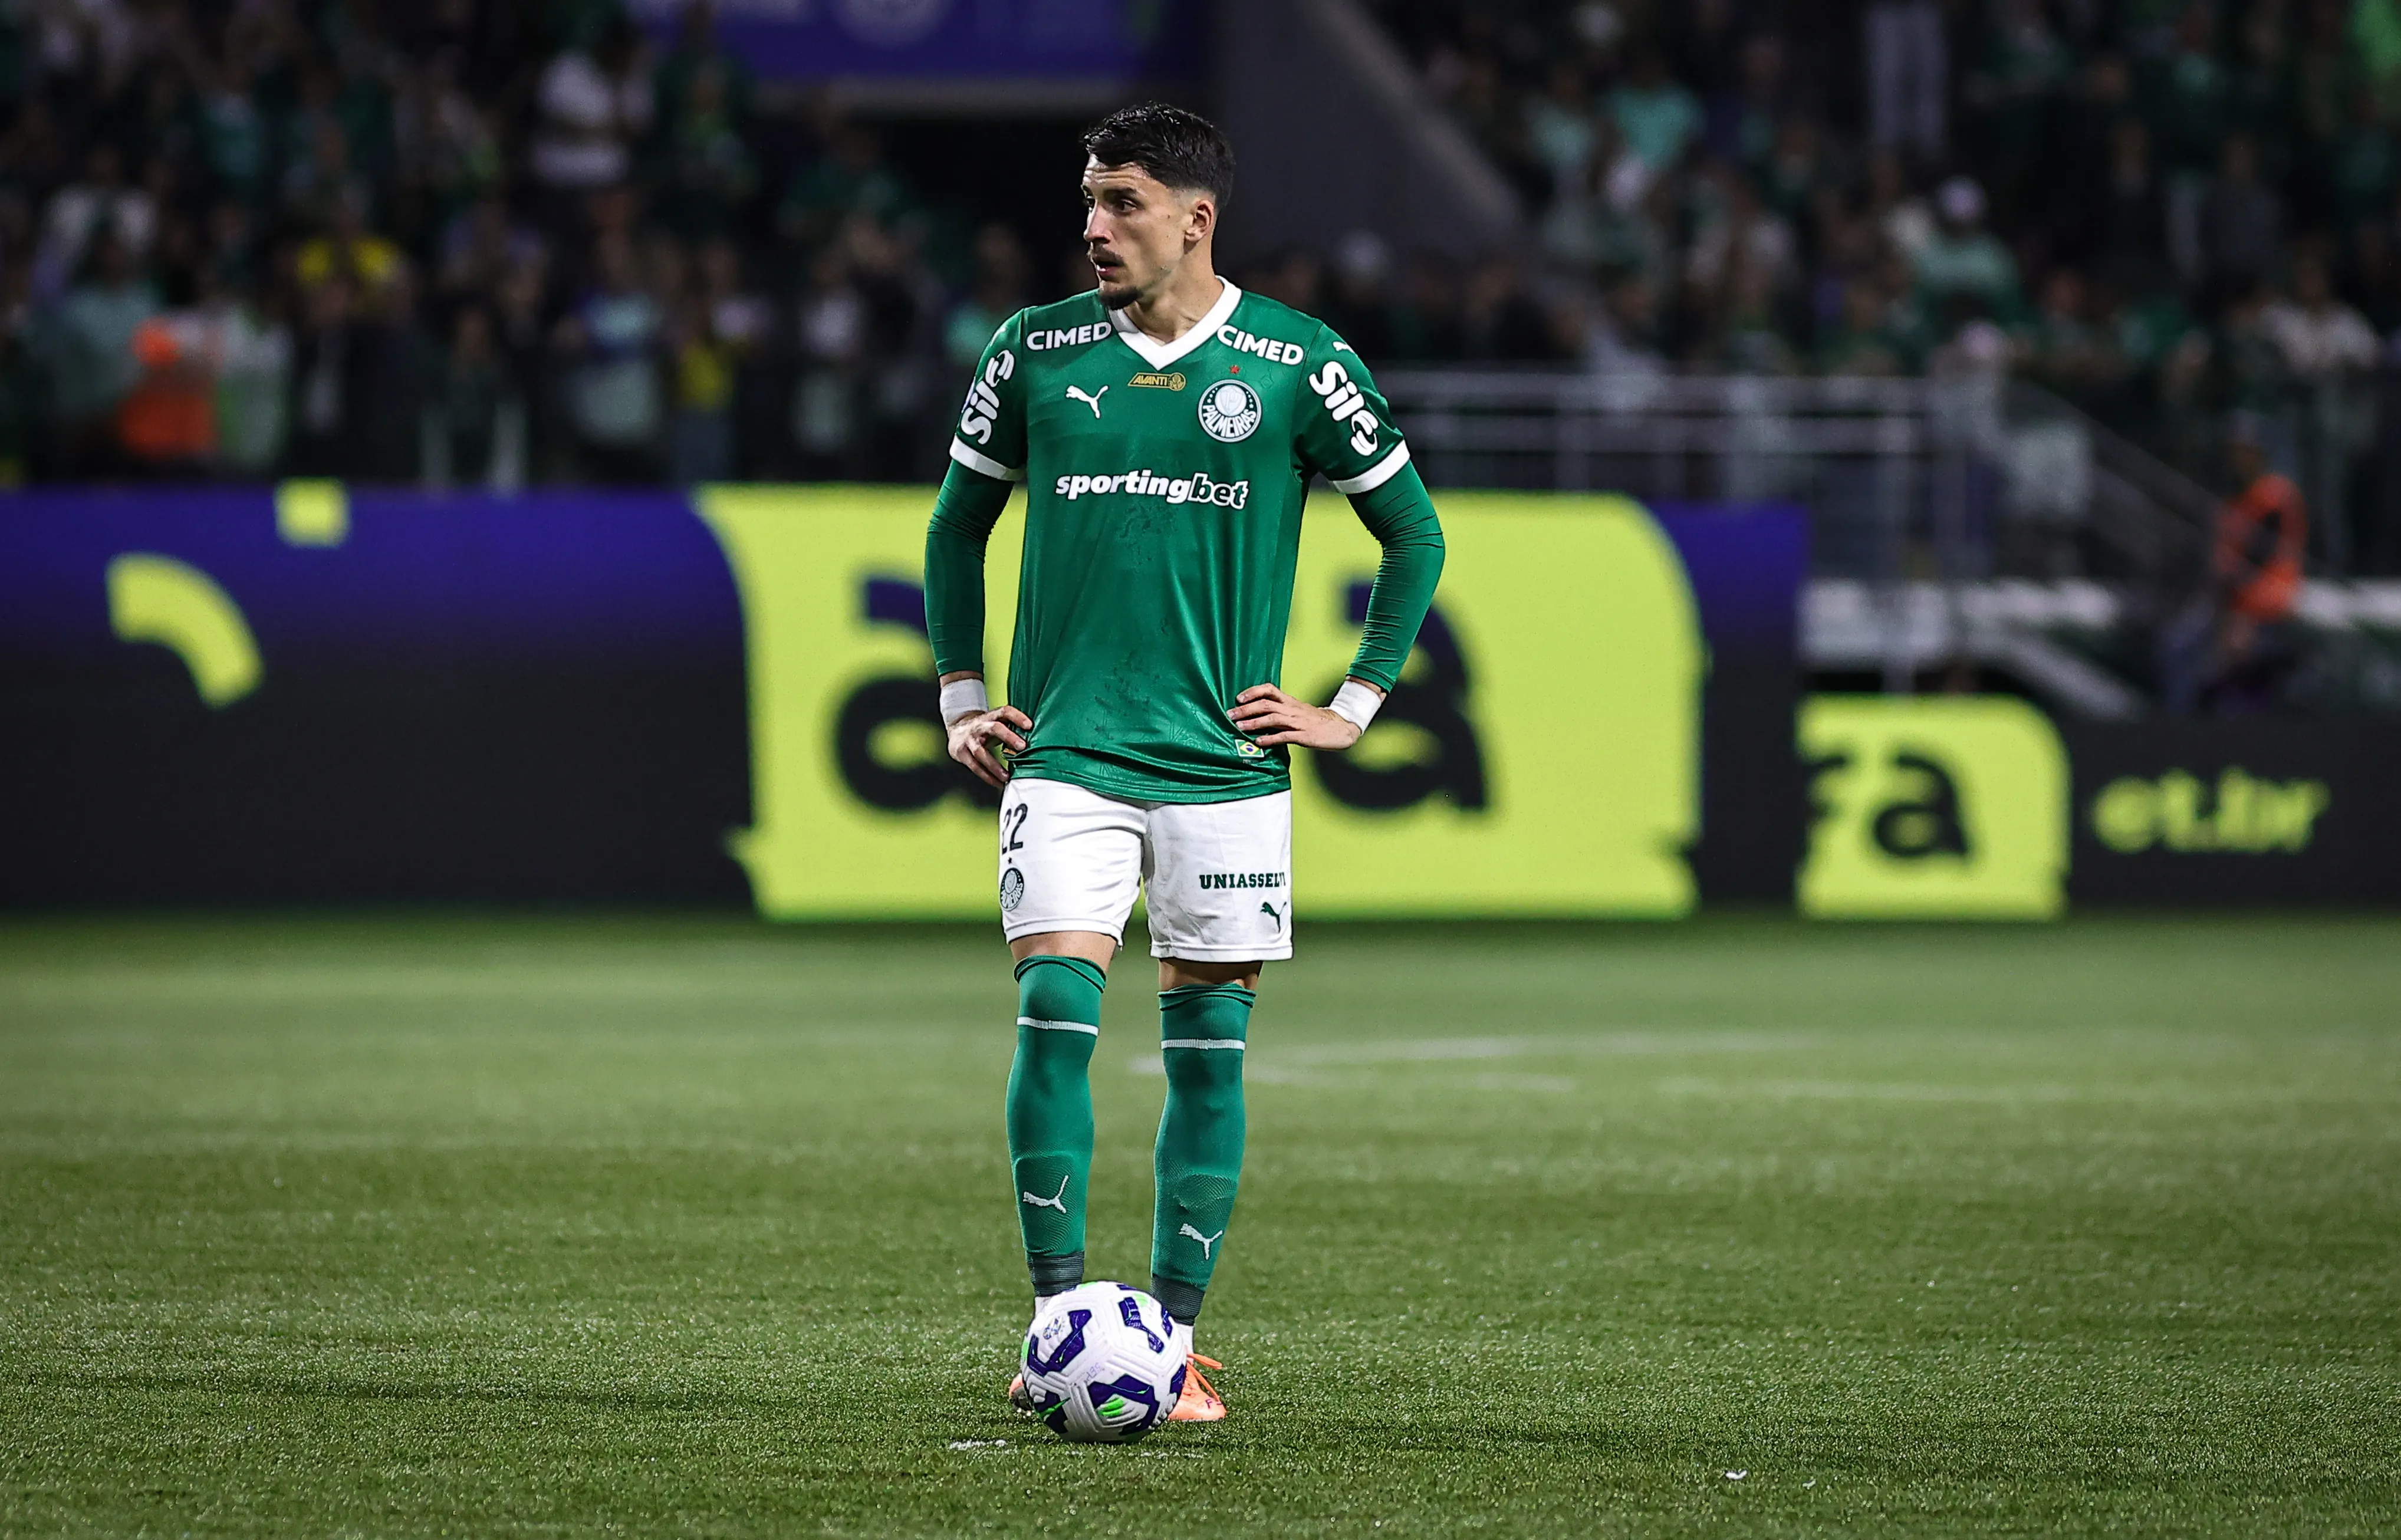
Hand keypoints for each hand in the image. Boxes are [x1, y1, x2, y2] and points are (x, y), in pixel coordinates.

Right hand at [947, 704, 1031, 789]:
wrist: (956, 730)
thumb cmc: (985, 729)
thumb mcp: (996, 724)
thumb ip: (1011, 729)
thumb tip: (1037, 740)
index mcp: (990, 717)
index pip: (1004, 712)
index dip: (1017, 717)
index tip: (1029, 725)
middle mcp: (979, 726)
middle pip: (994, 728)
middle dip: (1008, 737)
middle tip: (1023, 747)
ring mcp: (969, 740)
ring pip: (981, 753)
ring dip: (995, 766)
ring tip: (1008, 776)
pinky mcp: (962, 753)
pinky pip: (975, 767)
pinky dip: (987, 777)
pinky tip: (999, 783)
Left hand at [1228, 682, 1365, 751]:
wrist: (1340, 728)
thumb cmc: (1315, 721)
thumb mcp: (1297, 711)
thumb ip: (1279, 711)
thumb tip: (1257, 715)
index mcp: (1290, 701)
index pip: (1269, 689)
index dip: (1252, 692)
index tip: (1238, 698)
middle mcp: (1292, 709)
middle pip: (1266, 704)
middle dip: (1246, 708)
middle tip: (1231, 714)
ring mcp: (1298, 722)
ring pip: (1273, 718)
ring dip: (1254, 722)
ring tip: (1240, 727)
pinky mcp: (1304, 736)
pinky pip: (1285, 736)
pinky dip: (1270, 738)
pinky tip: (1259, 742)